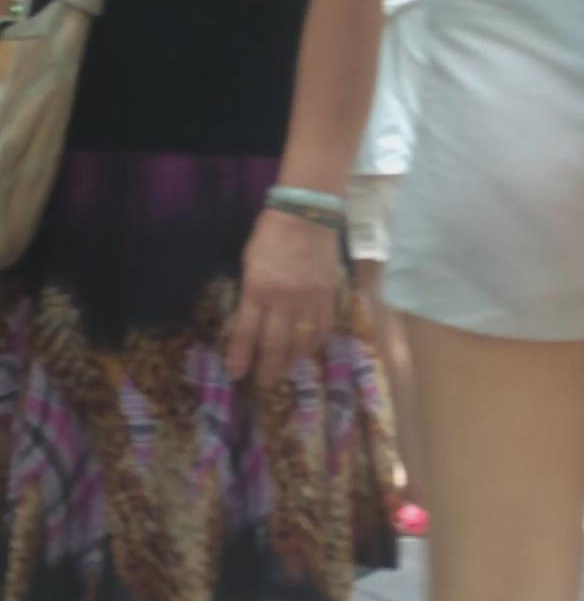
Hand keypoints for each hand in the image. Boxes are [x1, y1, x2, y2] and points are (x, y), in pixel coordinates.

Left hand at [227, 209, 340, 386]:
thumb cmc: (270, 236)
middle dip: (268, 368)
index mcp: (258, 290)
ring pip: (302, 341)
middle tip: (264, 384)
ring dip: (293, 360)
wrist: (306, 215)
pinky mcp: (329, 296)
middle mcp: (284, 300)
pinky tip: (310, 349)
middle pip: (275, 344)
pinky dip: (316, 342)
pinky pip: (324, 327)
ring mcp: (310, 300)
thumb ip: (251, 294)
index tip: (236, 374)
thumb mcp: (250, 264)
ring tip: (286, 371)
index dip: (240, 356)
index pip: (246, 332)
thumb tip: (252, 321)